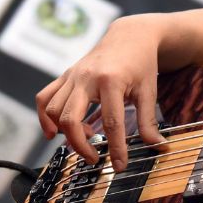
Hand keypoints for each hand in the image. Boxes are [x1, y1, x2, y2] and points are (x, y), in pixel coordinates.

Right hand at [35, 18, 166, 170]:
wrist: (130, 36)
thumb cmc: (141, 64)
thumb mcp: (149, 91)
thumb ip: (149, 122)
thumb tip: (159, 148)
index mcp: (111, 81)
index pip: (111, 122)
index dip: (115, 148)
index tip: (118, 166)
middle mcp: (87, 77)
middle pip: (71, 118)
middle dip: (80, 145)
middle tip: (95, 158)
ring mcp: (73, 75)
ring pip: (53, 110)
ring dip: (64, 132)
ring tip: (86, 137)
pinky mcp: (65, 75)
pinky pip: (44, 97)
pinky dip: (44, 117)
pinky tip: (54, 131)